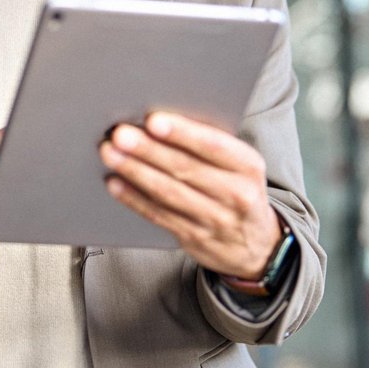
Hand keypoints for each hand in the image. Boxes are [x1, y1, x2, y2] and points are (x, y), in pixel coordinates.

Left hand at [99, 111, 281, 279]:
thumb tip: (160, 121)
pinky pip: (159, 215)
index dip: (182, 133)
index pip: (214, 146)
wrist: (258, 246)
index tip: (153, 121)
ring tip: (110, 153)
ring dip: (135, 171)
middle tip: (120, 134)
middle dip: (148, 150)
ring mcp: (215, 220)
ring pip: (168, 193)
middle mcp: (235, 194)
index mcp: (248, 167)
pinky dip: (133, 198)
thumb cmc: (239, 190)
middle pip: (185, 169)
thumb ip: (211, 145)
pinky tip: (115, 183)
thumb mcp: (240, 166)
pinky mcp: (194, 238)